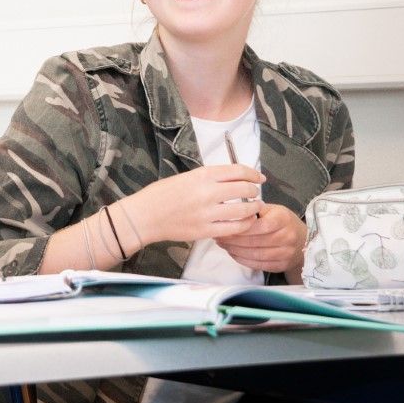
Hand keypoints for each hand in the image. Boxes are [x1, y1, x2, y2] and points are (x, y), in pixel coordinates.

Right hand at [122, 165, 264, 245]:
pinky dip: (244, 225)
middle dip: (254, 191)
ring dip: (254, 209)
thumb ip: (208, 178)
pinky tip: (246, 223)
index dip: (253, 174)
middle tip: (256, 193)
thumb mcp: (185, 177)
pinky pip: (233, 228)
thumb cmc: (161, 194)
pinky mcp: (205, 231)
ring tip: (256, 208)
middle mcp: (207, 193)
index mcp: (201, 176)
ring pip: (243, 211)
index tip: (259, 177)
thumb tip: (232, 180)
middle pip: (244, 189)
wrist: (144, 216)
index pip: (237, 171)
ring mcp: (207, 214)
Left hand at [215, 203, 307, 276]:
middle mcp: (287, 237)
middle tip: (218, 237)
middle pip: (254, 241)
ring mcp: (285, 253)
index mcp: (283, 219)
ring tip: (223, 245)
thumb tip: (231, 214)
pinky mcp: (281, 265)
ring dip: (234, 250)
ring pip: (255, 254)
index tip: (224, 227)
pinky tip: (233, 253)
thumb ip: (254, 211)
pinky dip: (242, 259)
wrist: (304, 240)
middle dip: (232, 240)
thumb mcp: (273, 209)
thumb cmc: (282, 221)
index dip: (240, 228)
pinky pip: (258, 264)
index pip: (259, 226)